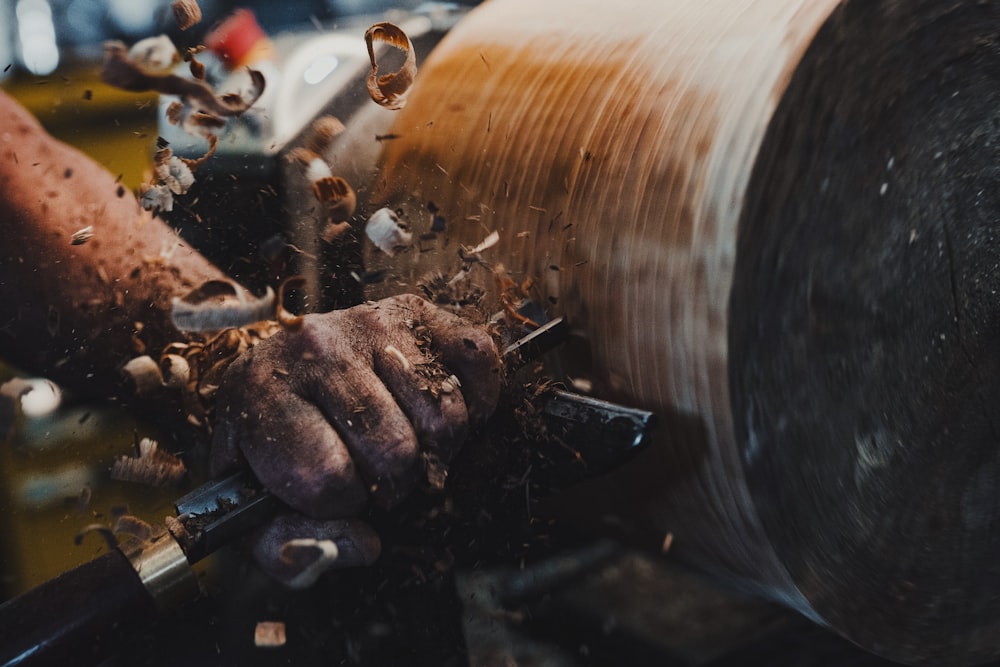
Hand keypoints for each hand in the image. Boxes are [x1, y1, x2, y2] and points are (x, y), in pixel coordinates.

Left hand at [211, 294, 501, 585]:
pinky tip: (436, 415)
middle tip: (374, 473)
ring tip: (403, 443)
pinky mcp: (416, 311)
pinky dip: (475, 402)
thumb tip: (367, 546)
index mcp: (261, 394)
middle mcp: (317, 347)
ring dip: (434, 449)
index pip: (327, 477)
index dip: (340, 504)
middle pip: (395, 450)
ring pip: (444, 416)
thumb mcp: (252, 505)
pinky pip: (479, 360)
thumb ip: (292, 546)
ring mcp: (372, 323)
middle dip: (392, 483)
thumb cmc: (270, 444)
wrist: (273, 368)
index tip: (330, 491)